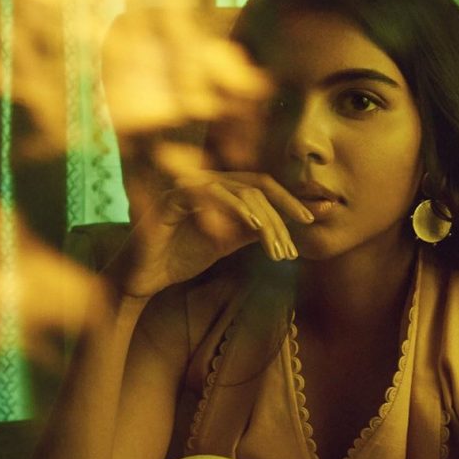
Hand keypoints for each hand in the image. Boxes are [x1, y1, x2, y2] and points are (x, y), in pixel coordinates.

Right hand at [105, 171, 314, 297]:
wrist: (144, 277)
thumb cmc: (181, 257)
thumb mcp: (226, 243)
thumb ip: (254, 230)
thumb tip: (291, 225)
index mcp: (220, 190)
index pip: (262, 187)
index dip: (290, 200)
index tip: (315, 218)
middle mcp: (206, 181)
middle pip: (256, 185)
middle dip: (284, 210)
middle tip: (301, 237)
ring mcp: (188, 186)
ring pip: (238, 191)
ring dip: (264, 219)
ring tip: (278, 247)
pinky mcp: (171, 199)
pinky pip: (208, 195)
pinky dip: (231, 207)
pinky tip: (251, 226)